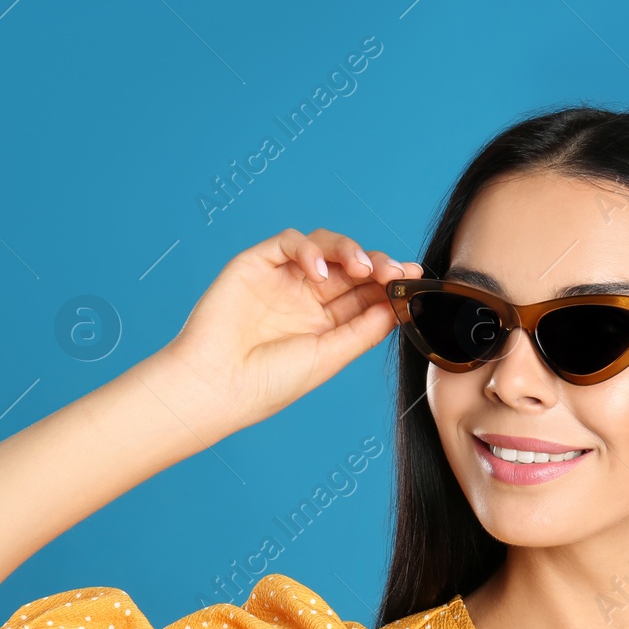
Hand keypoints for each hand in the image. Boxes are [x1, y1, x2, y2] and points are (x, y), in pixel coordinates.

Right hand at [152, 227, 425, 429]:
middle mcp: (305, 298)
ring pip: (325, 247)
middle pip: (350, 267)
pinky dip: (309, 249)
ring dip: (350, 251)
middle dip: (378, 265)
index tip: (414, 280)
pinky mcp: (256, 263)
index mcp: (323, 325)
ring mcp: (282, 279)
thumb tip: (398, 307)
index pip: (364, 295)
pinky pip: (289, 241)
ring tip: (363, 269)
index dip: (390, 284)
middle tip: (395, 272)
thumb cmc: (266, 383)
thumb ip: (363, 331)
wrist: (215, 386)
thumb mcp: (328, 358)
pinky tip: (317, 272)